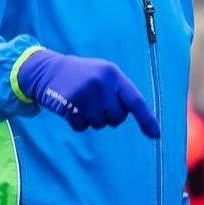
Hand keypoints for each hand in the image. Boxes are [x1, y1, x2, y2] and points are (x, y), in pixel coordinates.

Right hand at [16, 49, 160, 136]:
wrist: (48, 69)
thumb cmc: (82, 75)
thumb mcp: (103, 74)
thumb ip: (119, 92)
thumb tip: (141, 120)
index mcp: (113, 75)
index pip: (135, 100)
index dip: (146, 119)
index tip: (155, 135)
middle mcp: (102, 83)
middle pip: (116, 118)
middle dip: (108, 116)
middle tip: (95, 103)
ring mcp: (85, 94)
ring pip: (99, 124)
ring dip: (91, 119)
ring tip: (81, 102)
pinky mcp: (70, 104)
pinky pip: (81, 127)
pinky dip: (76, 123)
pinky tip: (70, 108)